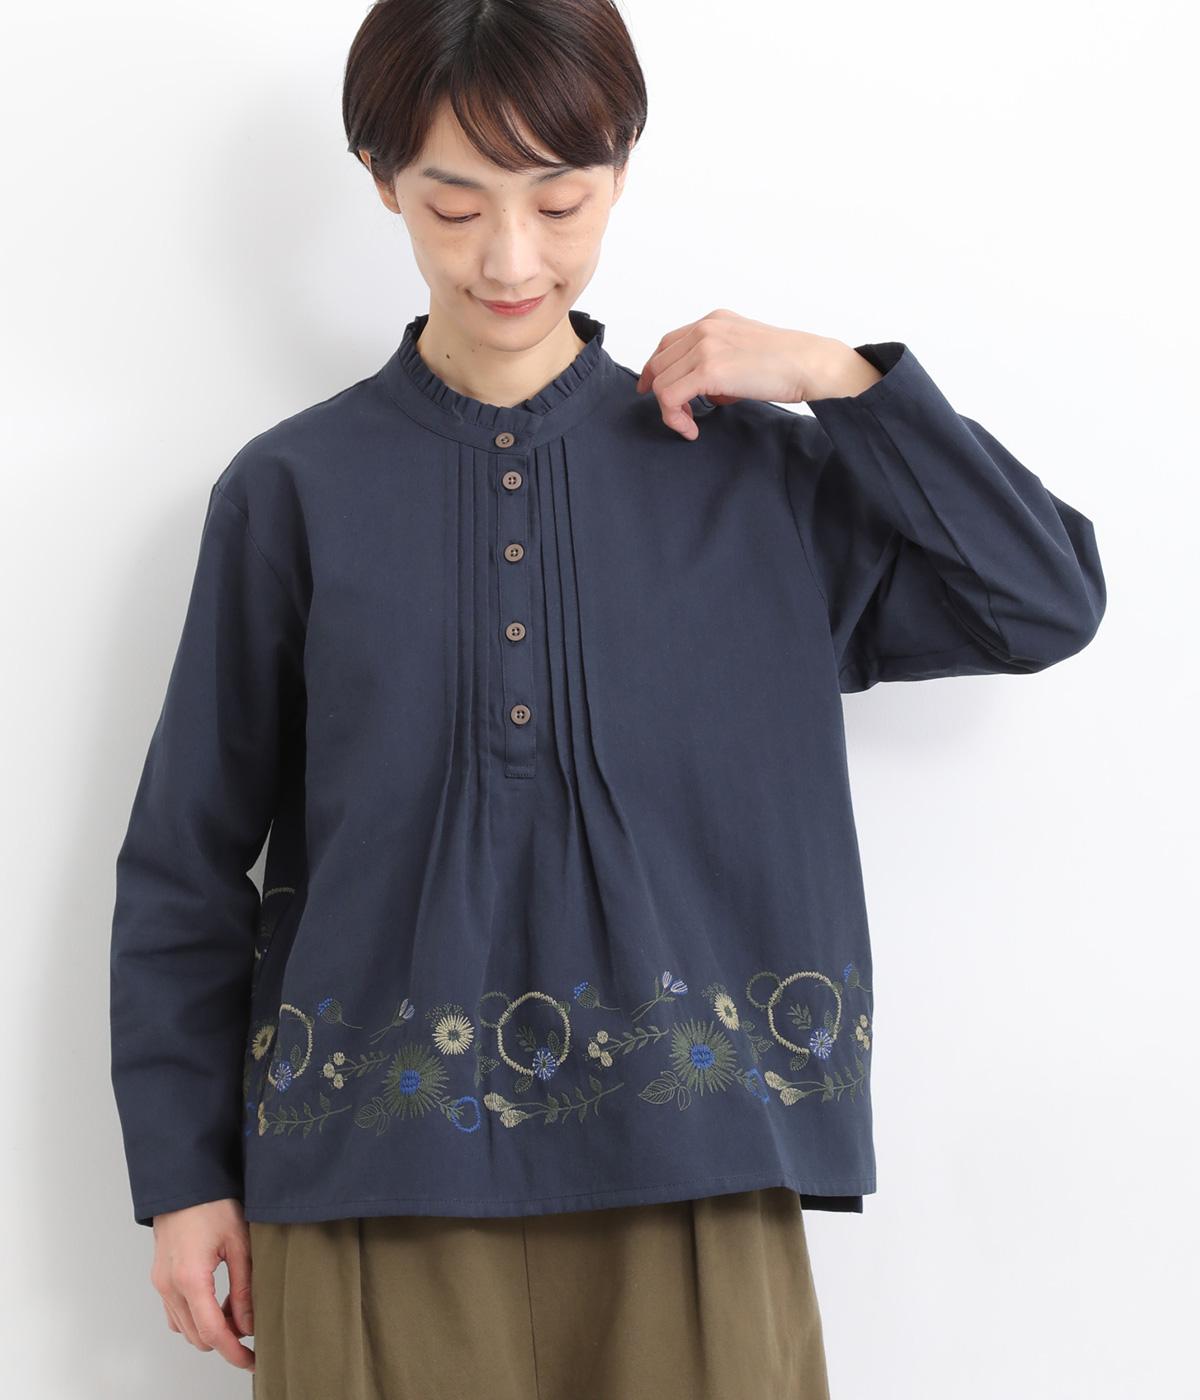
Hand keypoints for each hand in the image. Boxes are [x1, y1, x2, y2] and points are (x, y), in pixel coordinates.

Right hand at [149, 1197, 255, 1372]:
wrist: (184, 1181)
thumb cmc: (213, 1203)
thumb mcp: (239, 1242)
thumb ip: (244, 1287)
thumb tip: (249, 1324)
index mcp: (190, 1278)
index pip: (213, 1333)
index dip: (234, 1352)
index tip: (253, 1361)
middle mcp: (170, 1286)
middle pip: (197, 1336)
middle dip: (225, 1340)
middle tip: (252, 1329)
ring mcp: (161, 1283)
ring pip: (184, 1327)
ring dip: (210, 1328)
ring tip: (237, 1310)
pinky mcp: (160, 1277)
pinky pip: (175, 1312)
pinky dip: (196, 1316)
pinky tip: (217, 1301)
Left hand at [634, 308, 879, 438]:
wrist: (810, 364)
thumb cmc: (789, 364)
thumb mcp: (747, 352)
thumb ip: (721, 365)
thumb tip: (709, 392)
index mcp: (714, 321)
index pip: (669, 343)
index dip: (656, 368)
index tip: (651, 388)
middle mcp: (705, 329)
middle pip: (660, 362)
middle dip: (661, 392)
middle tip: (679, 415)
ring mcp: (705, 347)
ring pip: (661, 381)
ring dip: (670, 409)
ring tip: (689, 424)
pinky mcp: (708, 370)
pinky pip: (669, 396)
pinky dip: (674, 417)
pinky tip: (691, 429)